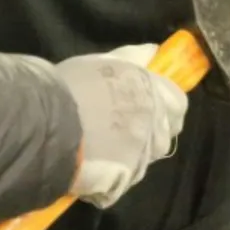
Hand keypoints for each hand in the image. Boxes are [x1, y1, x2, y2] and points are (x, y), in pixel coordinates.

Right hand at [55, 43, 188, 208]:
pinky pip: (128, 176)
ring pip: (148, 158)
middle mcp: (155, 122)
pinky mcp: (128, 178)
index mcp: (153, 91)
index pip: (178, 103)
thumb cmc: (75, 86)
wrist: (51, 124)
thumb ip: (131, 57)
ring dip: (134, 154)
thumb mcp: (102, 63)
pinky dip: (117, 173)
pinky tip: (96, 164)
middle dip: (151, 133)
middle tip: (123, 129)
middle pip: (166, 134)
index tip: (147, 107)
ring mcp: (144, 153)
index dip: (165, 106)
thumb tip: (152, 51)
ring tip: (106, 148)